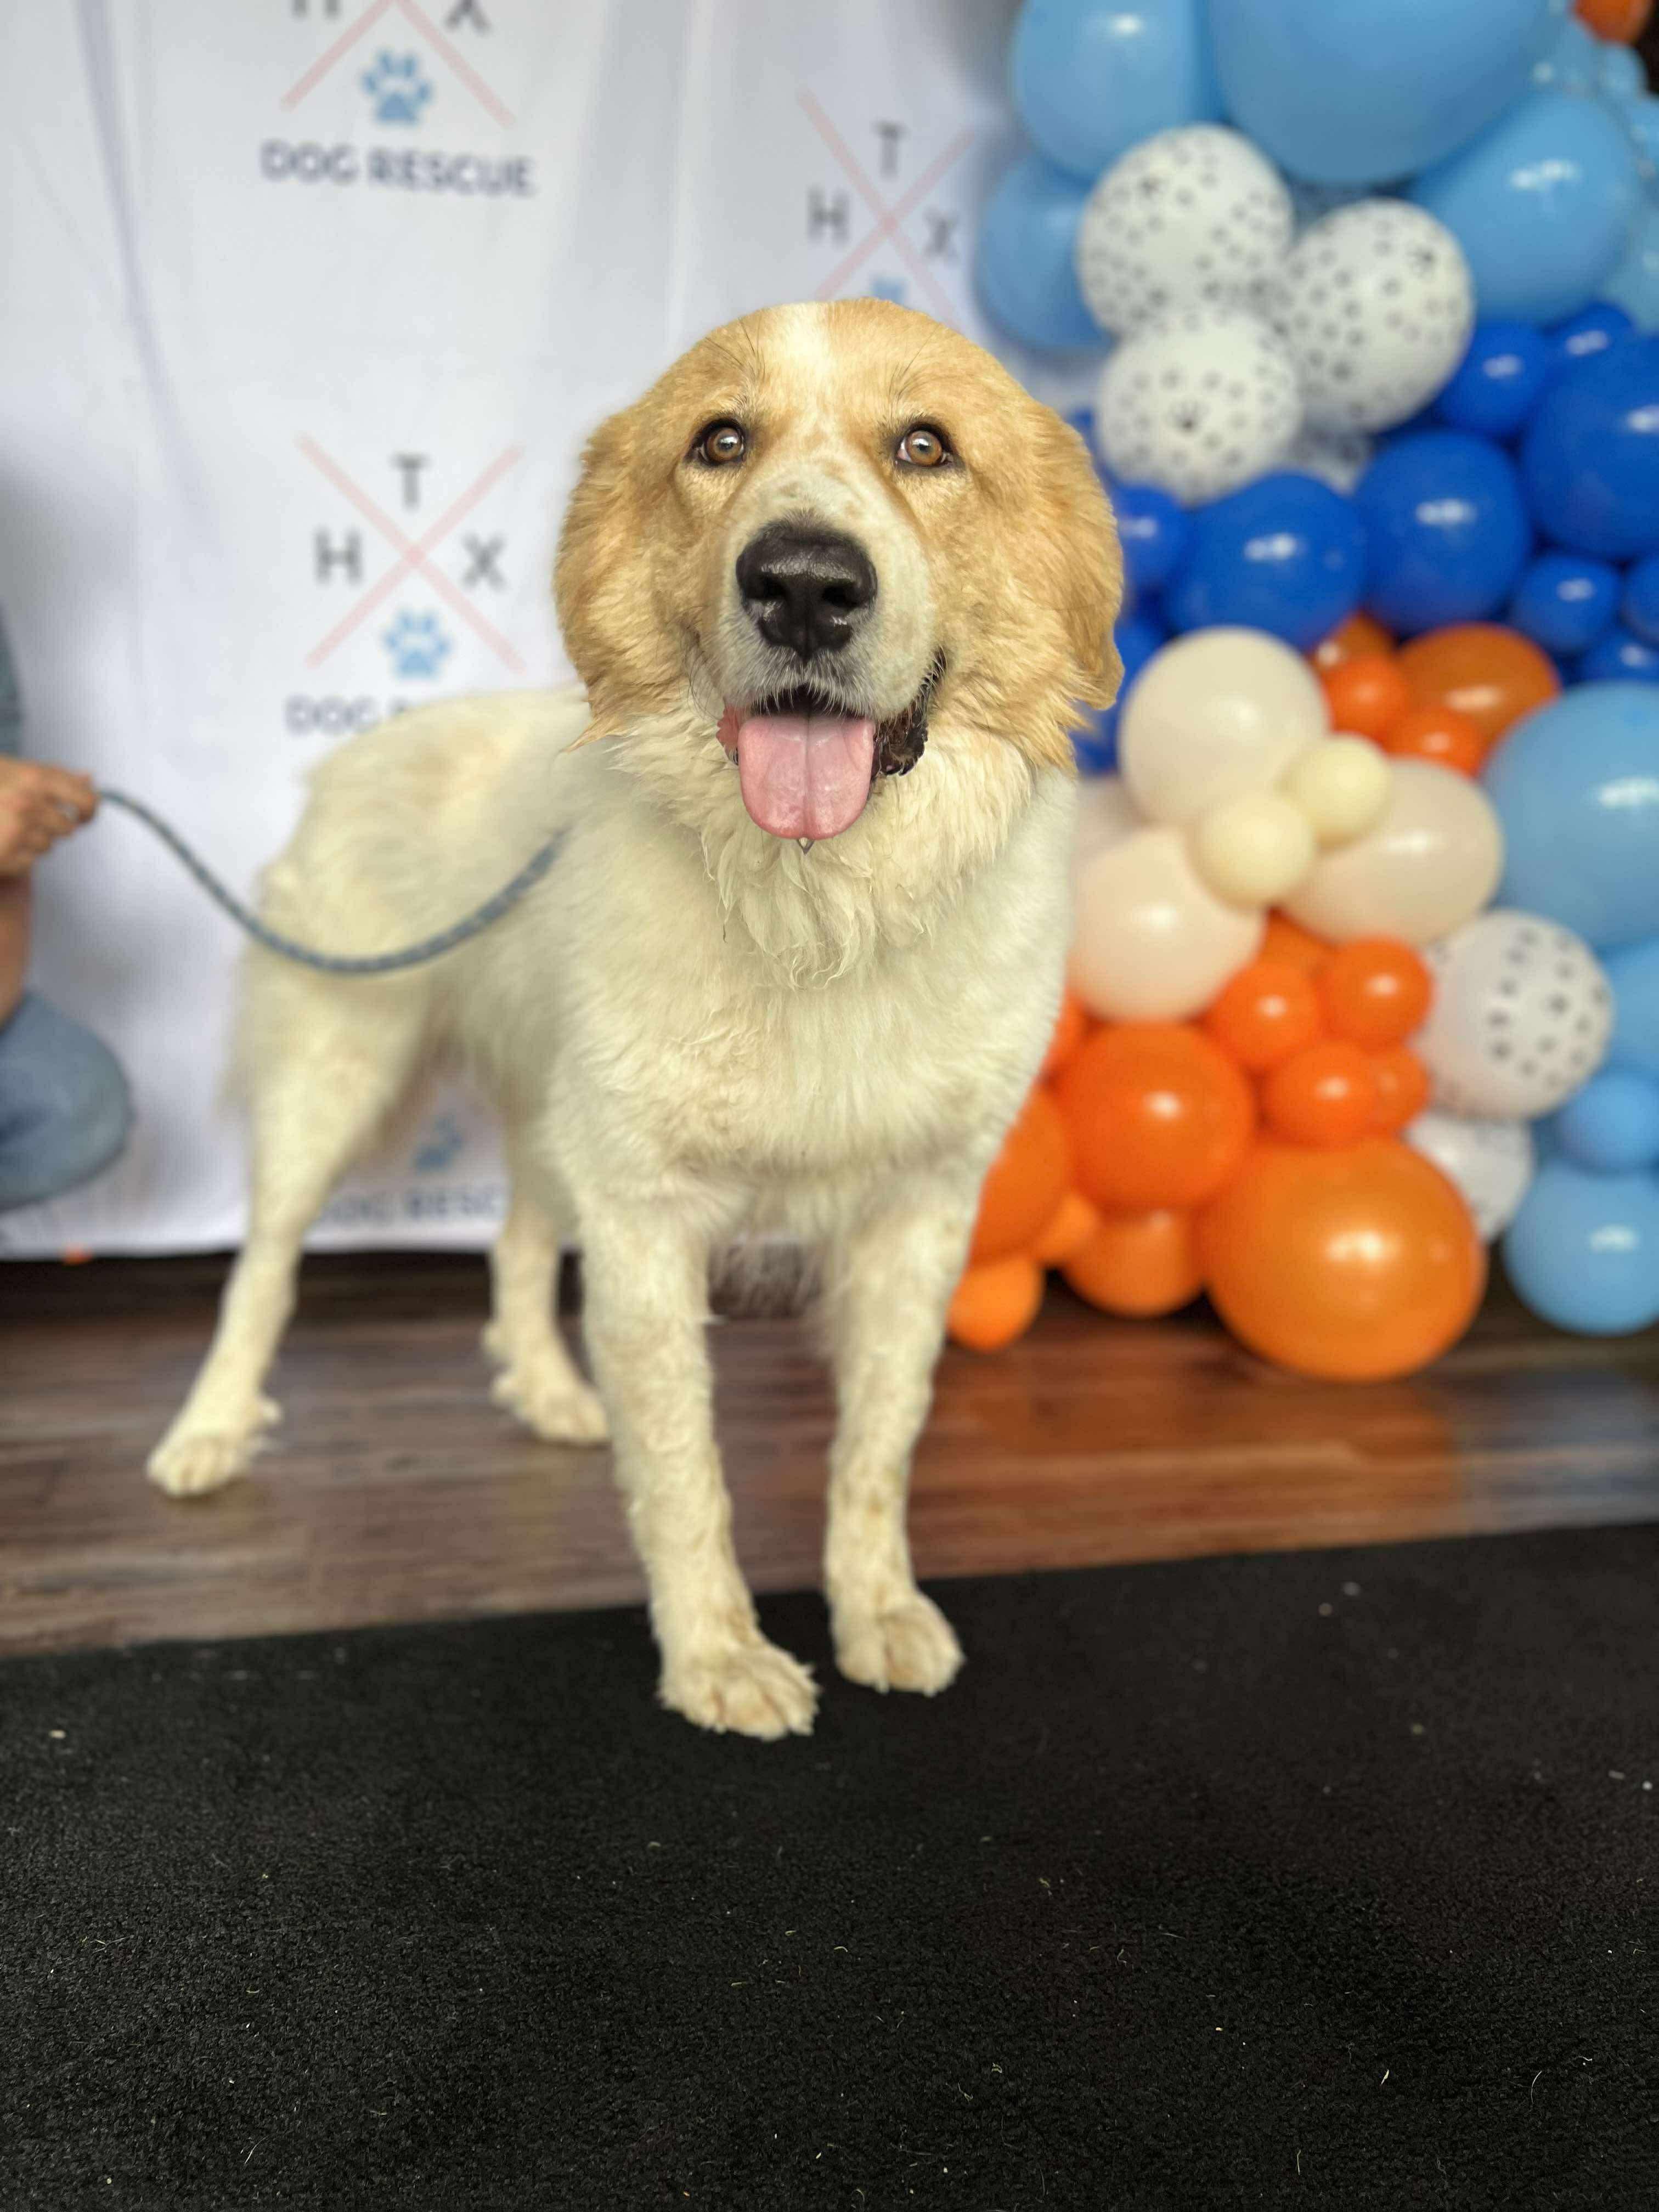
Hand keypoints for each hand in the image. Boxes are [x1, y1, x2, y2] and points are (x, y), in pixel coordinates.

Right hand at [0, 759, 97, 874]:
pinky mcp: (7, 855)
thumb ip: (54, 775)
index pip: (86, 799)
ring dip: (34, 841)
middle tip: (31, 819)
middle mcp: (29, 803)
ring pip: (48, 845)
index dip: (90, 810)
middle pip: (68, 828)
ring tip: (10, 827)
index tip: (84, 816)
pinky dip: (19, 856)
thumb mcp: (17, 772)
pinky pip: (31, 861)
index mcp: (36, 778)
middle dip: (55, 827)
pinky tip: (2, 841)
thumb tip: (91, 778)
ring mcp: (17, 830)